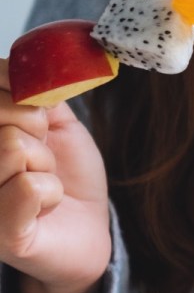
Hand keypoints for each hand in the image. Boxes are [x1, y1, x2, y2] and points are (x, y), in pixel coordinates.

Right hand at [0, 58, 110, 292]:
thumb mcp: (54, 121)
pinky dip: (50, 193)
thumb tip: (27, 60)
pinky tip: (43, 207)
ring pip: (12, 146)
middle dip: (36, 128)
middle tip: (40, 155)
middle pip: (0, 111)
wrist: (86, 231)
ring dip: (44, 163)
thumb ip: (37, 89)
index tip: (34, 116)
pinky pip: (30, 186)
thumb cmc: (65, 175)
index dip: (19, 92)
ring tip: (40, 181)